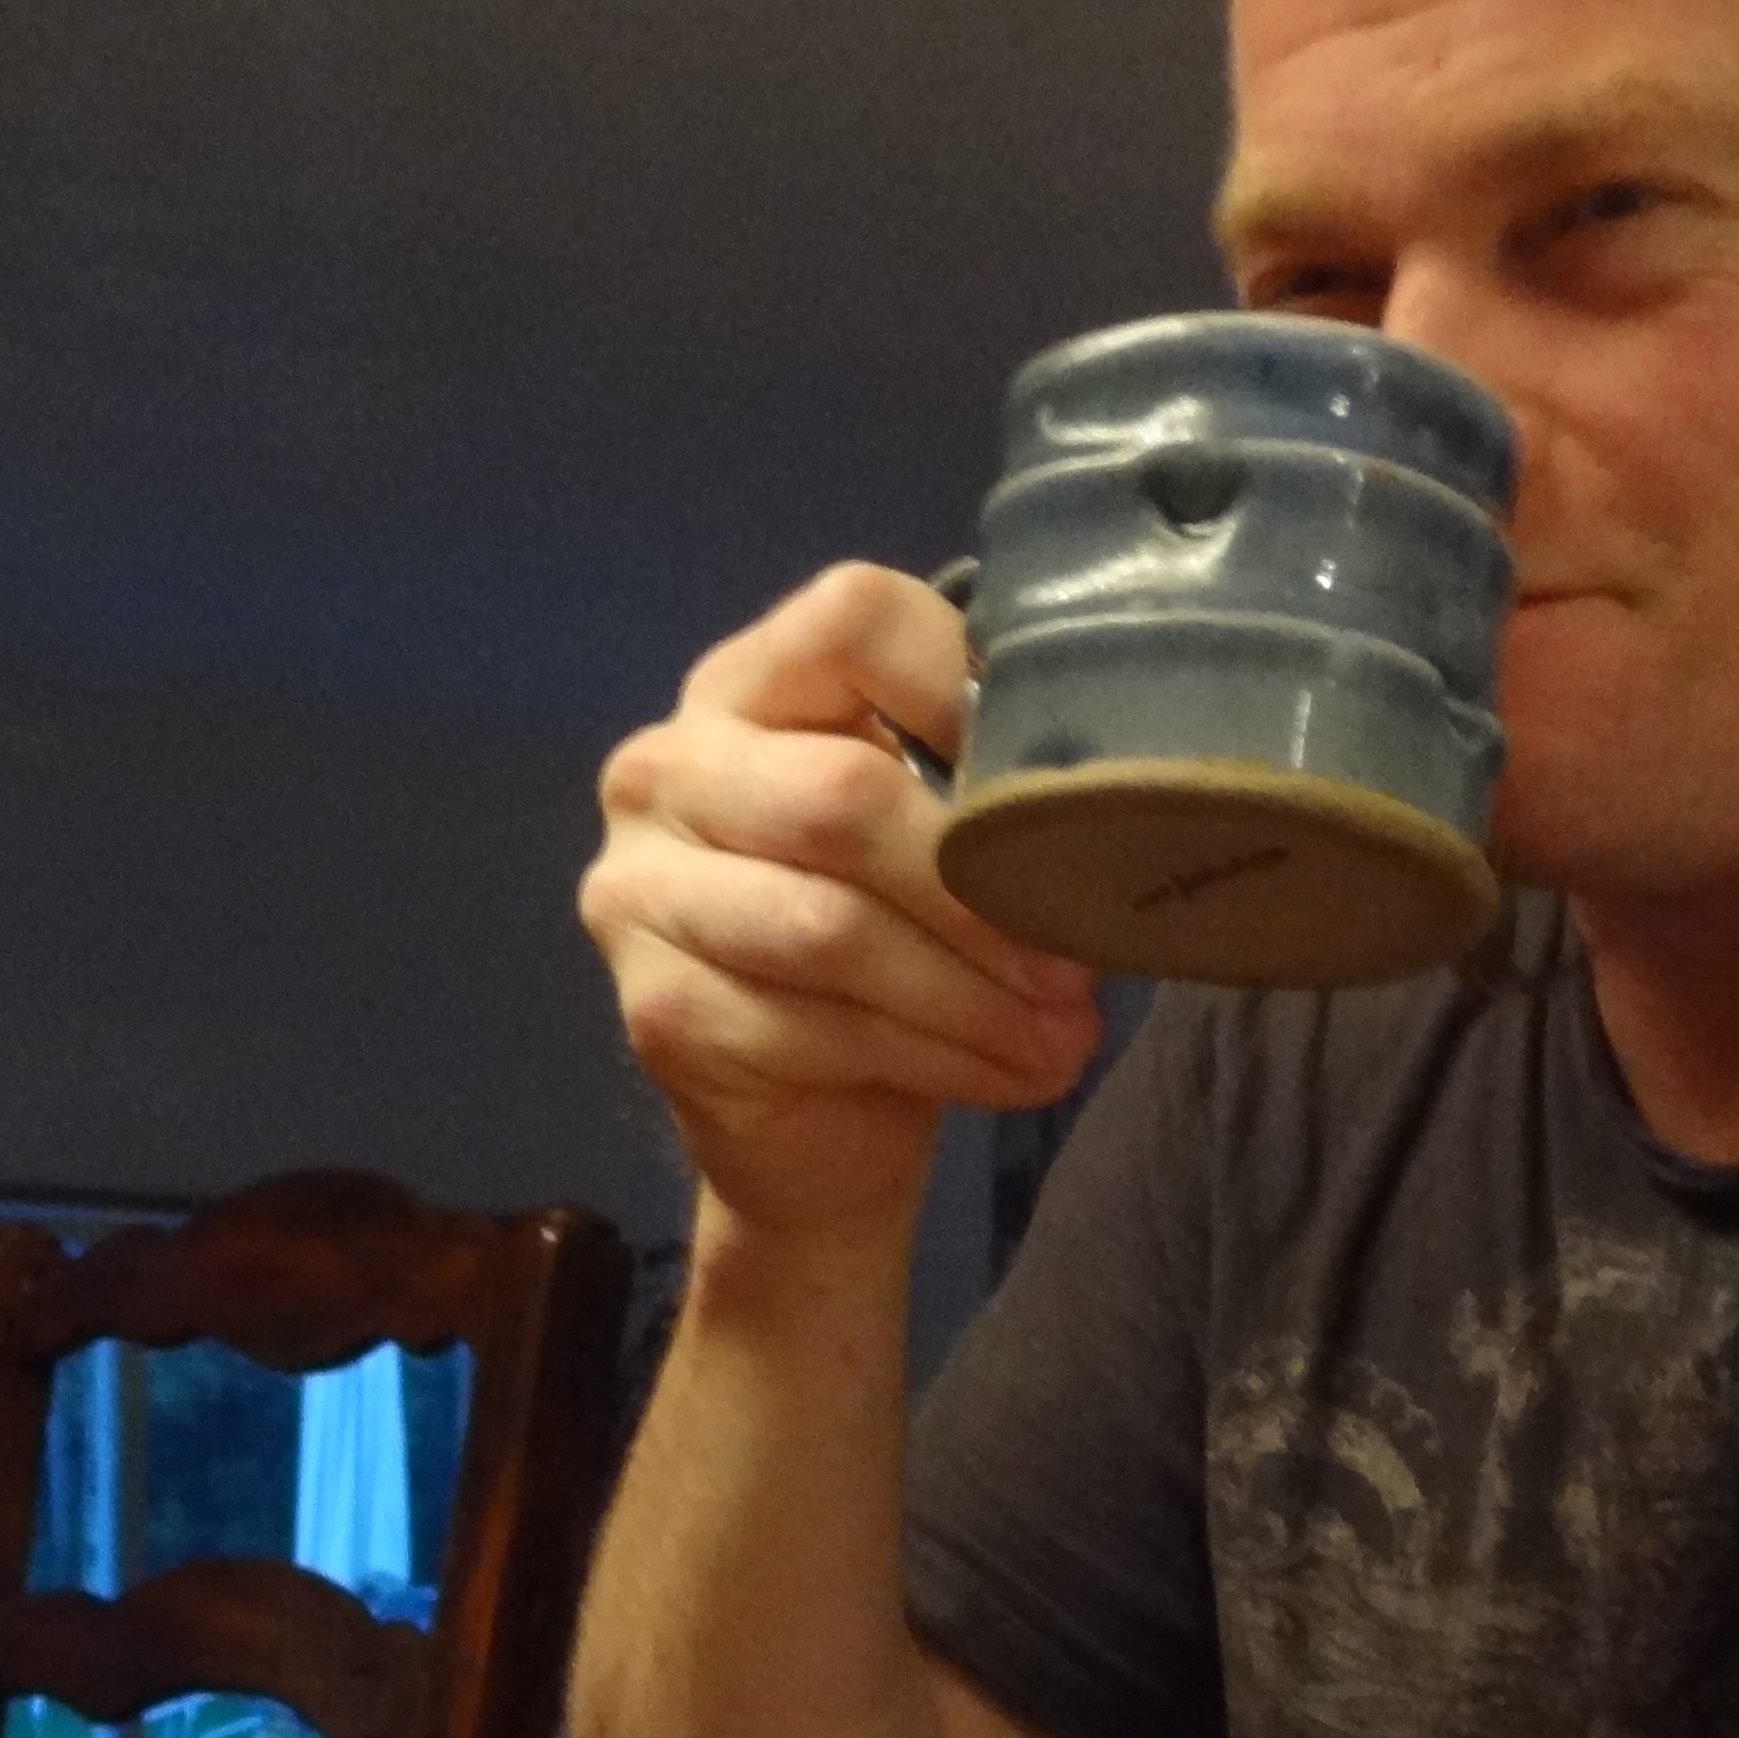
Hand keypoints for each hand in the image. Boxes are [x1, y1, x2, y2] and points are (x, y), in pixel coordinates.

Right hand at [582, 562, 1103, 1239]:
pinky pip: (818, 1030)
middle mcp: (667, 769)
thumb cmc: (888, 943)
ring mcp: (641, 890)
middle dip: (978, 892)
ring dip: (972, 994)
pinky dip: (940, 1058)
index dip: (962, 688)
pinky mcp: (659, 1010)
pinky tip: (1011, 1075)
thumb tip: (1098, 800)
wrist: (807, 1118)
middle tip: (1076, 963)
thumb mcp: (931, 839)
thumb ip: (974, 786)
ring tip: (1064, 1035)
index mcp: (746, 687)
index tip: (1053, 783)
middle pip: (841, 797)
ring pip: (833, 930)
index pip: (851, 619)